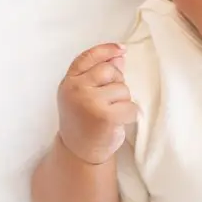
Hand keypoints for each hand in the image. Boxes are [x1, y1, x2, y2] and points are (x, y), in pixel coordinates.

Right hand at [57, 43, 137, 164]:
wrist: (79, 152)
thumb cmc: (85, 120)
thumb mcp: (86, 94)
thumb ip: (100, 74)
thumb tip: (118, 55)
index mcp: (69, 81)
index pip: (88, 57)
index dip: (106, 50)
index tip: (121, 49)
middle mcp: (76, 89)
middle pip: (110, 70)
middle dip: (116, 83)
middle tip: (108, 101)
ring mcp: (89, 102)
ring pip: (123, 89)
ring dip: (123, 102)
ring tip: (110, 114)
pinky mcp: (105, 116)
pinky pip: (131, 106)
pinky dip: (130, 115)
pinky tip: (118, 123)